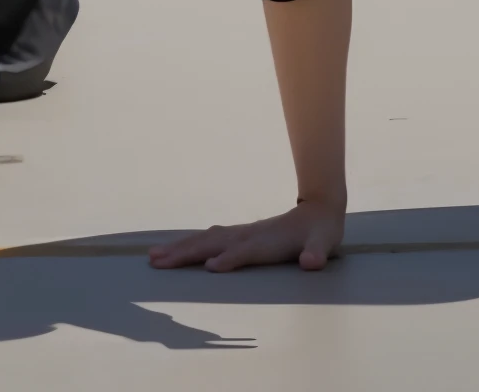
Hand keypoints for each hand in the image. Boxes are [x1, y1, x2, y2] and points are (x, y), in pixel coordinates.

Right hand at [148, 197, 345, 272]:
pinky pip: (208, 240)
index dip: (229, 259)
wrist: (318, 209)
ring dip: (180, 248)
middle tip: (157, 262)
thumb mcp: (324, 243)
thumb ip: (317, 253)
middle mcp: (248, 235)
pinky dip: (189, 245)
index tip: (210, 268)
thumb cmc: (321, 232)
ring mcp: (241, 234)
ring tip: (154, 256)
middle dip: (185, 252)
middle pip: (212, 243)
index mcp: (267, 240)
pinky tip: (176, 250)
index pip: (244, 251)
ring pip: (204, 240)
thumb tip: (311, 263)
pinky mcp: (239, 236)